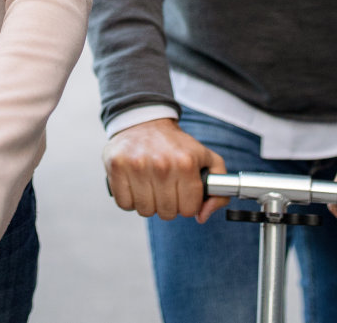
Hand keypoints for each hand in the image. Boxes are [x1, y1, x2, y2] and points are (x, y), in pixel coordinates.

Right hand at [102, 118, 228, 222]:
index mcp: (186, 163)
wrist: (145, 120)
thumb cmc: (176, 145)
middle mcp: (162, 165)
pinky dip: (130, 199)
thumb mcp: (207, 159)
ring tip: (150, 184)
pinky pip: (125, 204)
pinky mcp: (117, 166)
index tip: (182, 193)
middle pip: (167, 213)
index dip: (187, 204)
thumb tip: (202, 216)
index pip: (188, 209)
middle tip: (165, 188)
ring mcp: (137, 166)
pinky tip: (135, 184)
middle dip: (168, 204)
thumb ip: (219, 190)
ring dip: (148, 202)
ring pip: (145, 210)